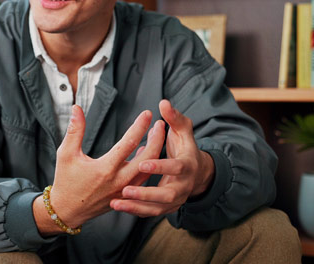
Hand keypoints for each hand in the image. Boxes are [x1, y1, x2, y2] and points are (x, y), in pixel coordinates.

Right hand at [39, 105, 164, 231]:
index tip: (147, 114)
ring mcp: (124, 190)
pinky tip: (146, 154)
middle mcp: (119, 180)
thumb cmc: (65, 181)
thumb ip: (74, 130)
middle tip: (160, 124)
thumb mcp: (66, 154)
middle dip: (157, 139)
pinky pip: (143, 180)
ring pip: (148, 171)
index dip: (139, 126)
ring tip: (158, 136)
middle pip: (148, 158)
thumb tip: (77, 108)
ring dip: (156, 152)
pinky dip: (148, 166)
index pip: (128, 143)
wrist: (67, 211)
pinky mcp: (126, 197)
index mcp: (105, 168)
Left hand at [111, 100, 214, 216]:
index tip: (142, 164)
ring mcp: (176, 199)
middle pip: (167, 194)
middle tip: (125, 190)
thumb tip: (163, 102)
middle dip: (146, 193)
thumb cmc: (186, 147)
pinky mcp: (167, 207)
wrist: (198, 174)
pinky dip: (136, 211)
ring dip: (137, 206)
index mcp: (187, 165)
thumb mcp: (184, 131)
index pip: (176, 167)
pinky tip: (117, 207)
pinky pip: (151, 212)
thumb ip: (175, 118)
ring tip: (115, 204)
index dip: (160, 166)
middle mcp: (183, 185)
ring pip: (157, 207)